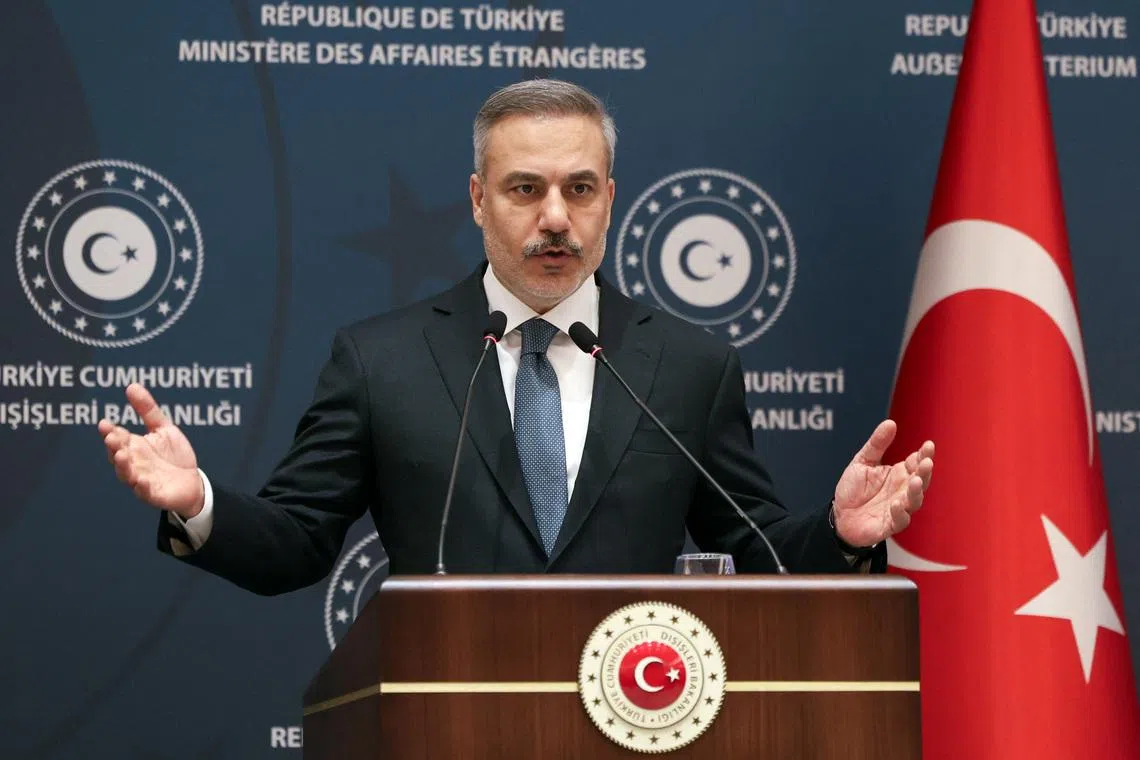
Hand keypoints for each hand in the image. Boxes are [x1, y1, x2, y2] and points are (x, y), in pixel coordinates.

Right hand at [98, 383, 203, 518]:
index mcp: (133, 446)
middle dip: (114, 446)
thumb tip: (131, 385)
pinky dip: (142, 487)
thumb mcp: (163, 429)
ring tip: (120, 455)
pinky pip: (145, 492)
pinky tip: (142, 481)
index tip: (104, 423)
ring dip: (122, 465)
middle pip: (118, 455)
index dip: (110, 431)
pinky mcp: (153, 494)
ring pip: (127, 474)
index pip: (117, 437)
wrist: (192, 483)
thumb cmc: (174, 455)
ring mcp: (141, 479)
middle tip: (112, 437)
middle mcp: (133, 463)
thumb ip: (147, 410)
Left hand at [832, 419, 933, 547]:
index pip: (916, 462)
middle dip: (925, 471)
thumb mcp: (863, 461)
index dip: (924, 454)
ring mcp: (898, 508)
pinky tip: (896, 503)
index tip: (928, 445)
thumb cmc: (853, 489)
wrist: (839, 515)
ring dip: (916, 491)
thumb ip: (877, 444)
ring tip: (914, 480)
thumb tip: (890, 423)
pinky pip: (900, 520)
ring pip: (914, 500)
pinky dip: (900, 512)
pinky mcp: (890, 524)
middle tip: (926, 462)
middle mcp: (902, 490)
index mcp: (899, 474)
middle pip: (920, 480)